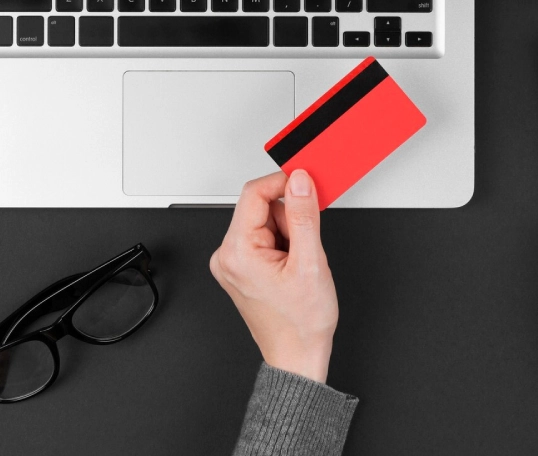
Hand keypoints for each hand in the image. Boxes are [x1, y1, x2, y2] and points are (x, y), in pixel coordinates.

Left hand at [210, 170, 337, 383]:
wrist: (298, 355)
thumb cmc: (300, 323)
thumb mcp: (310, 262)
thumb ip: (304, 215)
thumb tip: (299, 182)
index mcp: (237, 252)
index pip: (254, 193)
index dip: (283, 183)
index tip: (306, 184)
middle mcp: (227, 255)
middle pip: (260, 207)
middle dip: (289, 218)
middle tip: (306, 245)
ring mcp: (233, 262)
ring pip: (265, 221)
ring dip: (288, 232)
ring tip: (299, 262)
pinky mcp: (242, 266)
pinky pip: (264, 237)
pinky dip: (283, 243)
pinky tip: (292, 265)